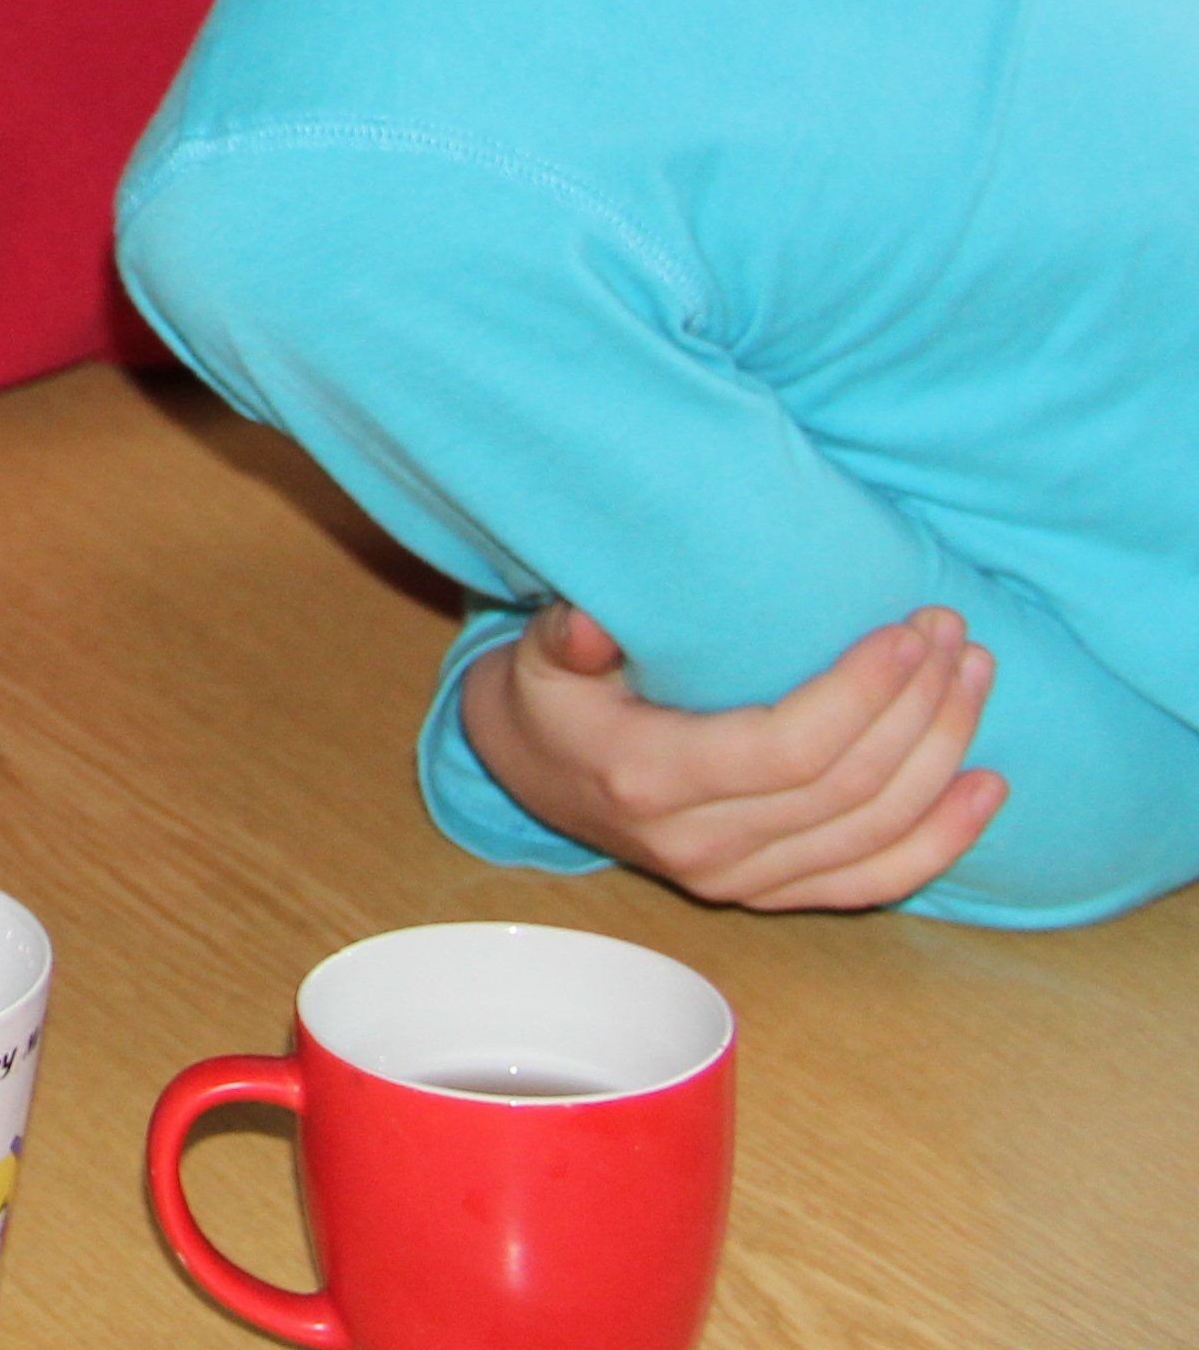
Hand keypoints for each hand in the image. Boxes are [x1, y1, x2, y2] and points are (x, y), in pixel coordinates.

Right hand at [455, 600, 1006, 910]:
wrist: (534, 776)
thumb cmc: (552, 701)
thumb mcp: (538, 659)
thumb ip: (566, 637)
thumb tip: (590, 624)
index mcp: (652, 783)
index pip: (787, 750)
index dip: (862, 695)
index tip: (908, 633)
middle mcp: (703, 847)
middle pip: (848, 787)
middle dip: (919, 705)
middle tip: (955, 635)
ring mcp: (741, 882)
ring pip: (876, 830)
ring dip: (942, 753)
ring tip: (975, 678)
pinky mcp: (771, 896)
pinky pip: (876, 882)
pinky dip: (943, 839)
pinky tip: (986, 786)